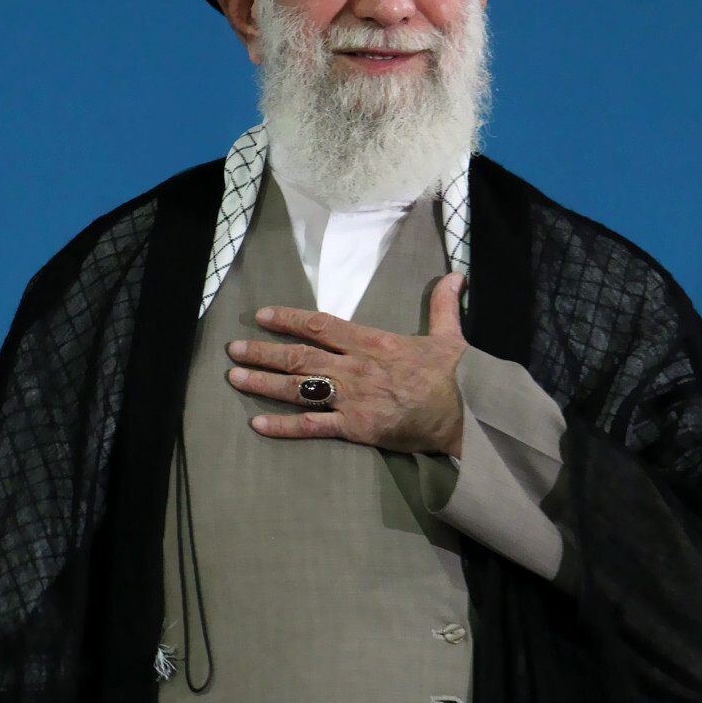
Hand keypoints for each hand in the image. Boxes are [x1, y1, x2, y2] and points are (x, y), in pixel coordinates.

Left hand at [226, 272, 468, 454]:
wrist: (468, 413)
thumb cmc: (458, 376)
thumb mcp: (449, 334)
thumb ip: (444, 304)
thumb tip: (456, 275)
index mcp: (373, 342)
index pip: (321, 325)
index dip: (288, 319)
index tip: (262, 317)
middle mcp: (355, 367)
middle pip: (299, 357)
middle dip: (262, 352)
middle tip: (233, 351)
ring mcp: (353, 398)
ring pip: (298, 388)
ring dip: (263, 383)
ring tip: (235, 379)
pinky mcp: (356, 427)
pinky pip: (313, 427)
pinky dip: (284, 426)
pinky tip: (258, 424)